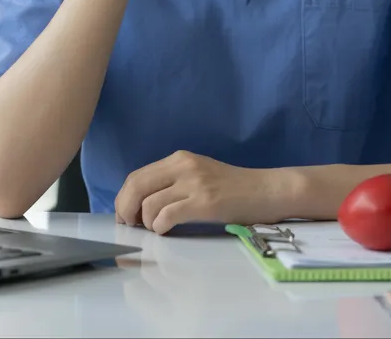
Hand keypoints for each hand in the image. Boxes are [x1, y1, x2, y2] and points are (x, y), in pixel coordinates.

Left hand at [114, 150, 294, 234]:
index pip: (137, 175)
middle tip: (129, 226)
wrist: (267, 190)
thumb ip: (173, 182)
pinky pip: (167, 215)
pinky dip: (160, 226)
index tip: (124, 215)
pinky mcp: (204, 202)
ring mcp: (194, 183)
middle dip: (125, 209)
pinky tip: (166, 230)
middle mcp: (183, 165)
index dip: (123, 198)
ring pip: (149, 203)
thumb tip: (142, 203)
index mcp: (179, 158)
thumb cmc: (233, 188)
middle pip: (136, 186)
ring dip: (145, 222)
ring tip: (155, 230)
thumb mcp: (198, 176)